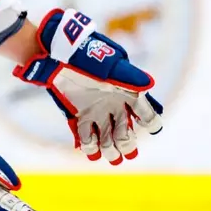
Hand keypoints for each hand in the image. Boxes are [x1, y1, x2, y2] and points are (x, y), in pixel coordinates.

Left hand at [14, 8, 163, 164]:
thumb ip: (130, 77)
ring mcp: (98, 112)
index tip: (150, 127)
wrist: (60, 54)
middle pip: (126, 133)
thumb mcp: (112, 66)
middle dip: (128, 144)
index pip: (146, 113)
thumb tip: (149, 85)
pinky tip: (91, 150)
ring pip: (107, 139)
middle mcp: (115, 106)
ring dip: (109, 149)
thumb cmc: (88, 57)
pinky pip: (87, 136)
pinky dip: (89, 146)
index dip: (151, 122)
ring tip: (110, 156)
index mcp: (128, 94)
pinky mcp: (80, 116)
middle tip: (125, 150)